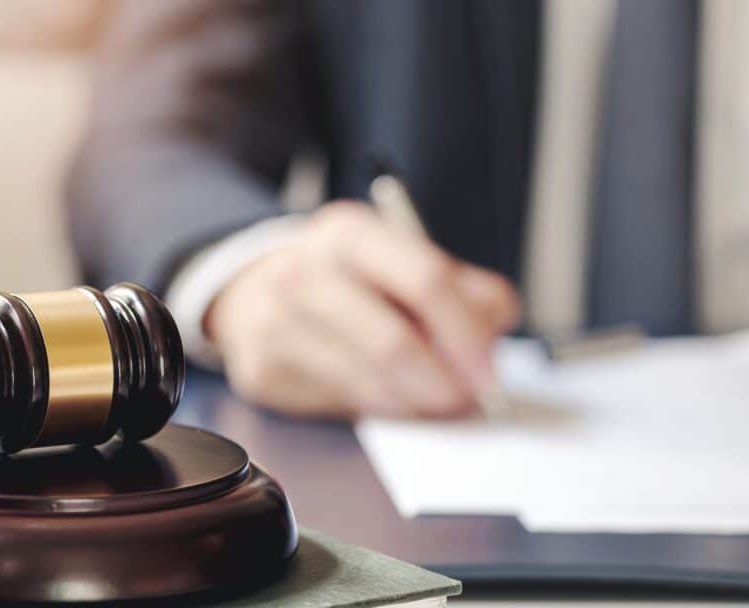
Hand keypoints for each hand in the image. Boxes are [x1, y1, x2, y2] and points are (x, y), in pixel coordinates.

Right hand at [205, 201, 520, 418]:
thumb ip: (458, 286)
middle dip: (443, 383)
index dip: (466, 332)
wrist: (251, 291)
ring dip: (415, 404)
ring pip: (368, 385)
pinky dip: (377, 409)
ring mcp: (276, 324)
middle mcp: (304, 273)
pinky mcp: (263, 372)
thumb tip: (497, 323)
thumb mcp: (396, 258)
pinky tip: (386, 396)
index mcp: (348, 234)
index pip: (424, 279)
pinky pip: (340, 406)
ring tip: (434, 400)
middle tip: (467, 399)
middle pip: (393, 342)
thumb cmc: (340, 278)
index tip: (487, 368)